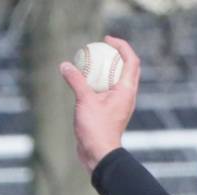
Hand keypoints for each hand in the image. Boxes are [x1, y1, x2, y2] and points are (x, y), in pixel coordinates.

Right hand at [59, 35, 141, 173]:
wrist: (99, 154)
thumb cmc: (96, 130)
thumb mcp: (84, 101)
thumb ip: (76, 80)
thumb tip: (65, 65)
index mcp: (126, 91)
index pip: (132, 61)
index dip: (122, 46)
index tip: (107, 40)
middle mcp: (126, 96)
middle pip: (127, 68)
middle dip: (115, 54)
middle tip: (100, 47)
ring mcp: (119, 104)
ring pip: (117, 79)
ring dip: (106, 68)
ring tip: (90, 61)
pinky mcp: (110, 110)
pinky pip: (107, 89)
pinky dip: (98, 80)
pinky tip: (84, 79)